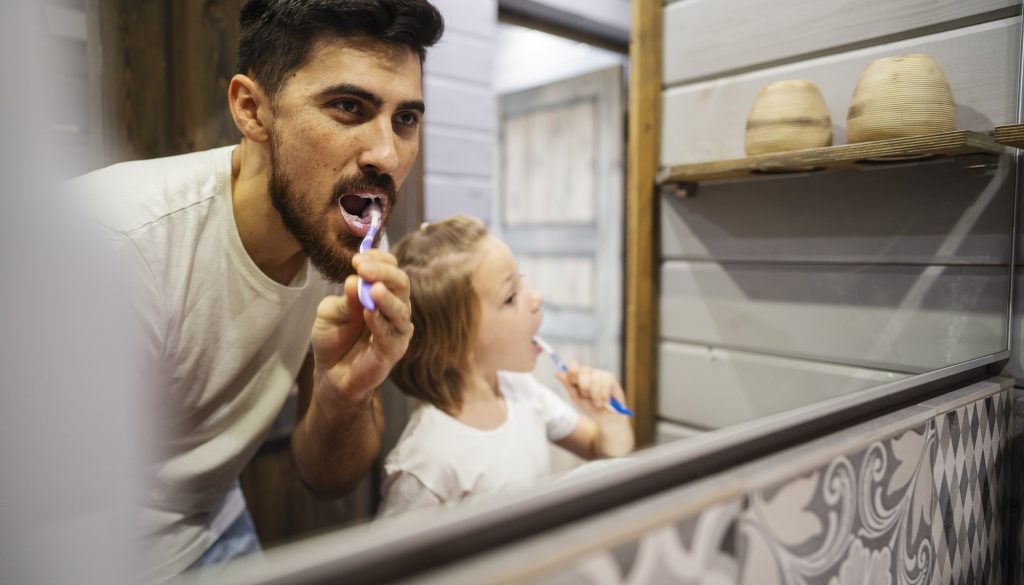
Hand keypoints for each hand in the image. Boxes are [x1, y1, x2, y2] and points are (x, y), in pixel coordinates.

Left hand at [310, 250, 412, 406]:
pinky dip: (381, 323)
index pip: (390, 269)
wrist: (331, 373)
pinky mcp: (394, 350)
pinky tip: (369, 313)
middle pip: (401, 284)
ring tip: (373, 289)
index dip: (378, 260)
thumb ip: (344, 300)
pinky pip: (391, 334)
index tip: (358, 259)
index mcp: (382, 292)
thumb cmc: (333, 337)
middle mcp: (395, 308)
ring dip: (387, 298)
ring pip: (401, 308)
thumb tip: (354, 280)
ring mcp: (397, 329)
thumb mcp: (330, 312)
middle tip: (364, 269)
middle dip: (384, 273)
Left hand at [556, 363, 625, 414]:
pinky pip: (605, 382)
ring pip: (594, 379)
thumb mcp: (577, 398)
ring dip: (595, 395)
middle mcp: (590, 373)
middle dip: (584, 387)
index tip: (573, 382)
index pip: (573, 366)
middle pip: (583, 371)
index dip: (572, 372)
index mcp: (579, 376)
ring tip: (597, 403)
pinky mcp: (610, 377)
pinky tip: (605, 400)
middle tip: (587, 397)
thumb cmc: (591, 408)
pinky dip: (603, 395)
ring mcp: (600, 374)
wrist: (606, 418)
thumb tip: (557, 373)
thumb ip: (568, 385)